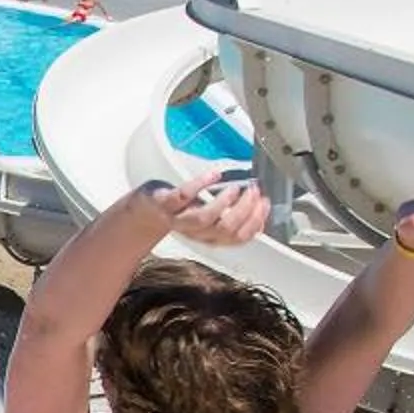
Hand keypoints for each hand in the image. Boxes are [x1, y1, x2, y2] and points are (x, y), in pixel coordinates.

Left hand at [139, 169, 266, 247]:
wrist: (148, 209)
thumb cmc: (184, 210)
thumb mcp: (212, 215)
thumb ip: (233, 214)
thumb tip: (260, 206)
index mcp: (211, 237)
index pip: (238, 238)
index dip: (255, 222)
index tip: (265, 203)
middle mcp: (196, 232)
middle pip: (225, 229)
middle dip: (245, 210)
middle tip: (254, 191)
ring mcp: (179, 219)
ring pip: (204, 219)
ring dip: (224, 202)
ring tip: (235, 187)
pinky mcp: (165, 203)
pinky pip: (183, 196)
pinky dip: (201, 183)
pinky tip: (214, 174)